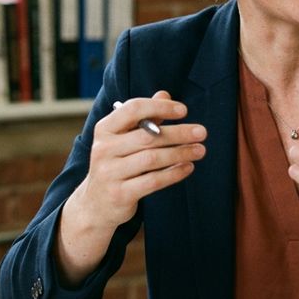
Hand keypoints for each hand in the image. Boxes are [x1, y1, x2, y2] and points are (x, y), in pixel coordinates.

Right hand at [79, 91, 206, 231]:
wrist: (96, 204)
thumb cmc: (116, 163)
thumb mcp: (124, 138)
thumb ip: (144, 117)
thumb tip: (164, 94)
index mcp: (105, 129)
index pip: (133, 109)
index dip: (160, 107)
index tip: (183, 110)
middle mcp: (103, 149)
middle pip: (147, 136)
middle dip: (178, 133)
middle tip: (202, 132)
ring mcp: (109, 172)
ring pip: (152, 158)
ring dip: (180, 153)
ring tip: (200, 150)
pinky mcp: (120, 194)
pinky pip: (153, 181)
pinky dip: (174, 174)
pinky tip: (188, 167)